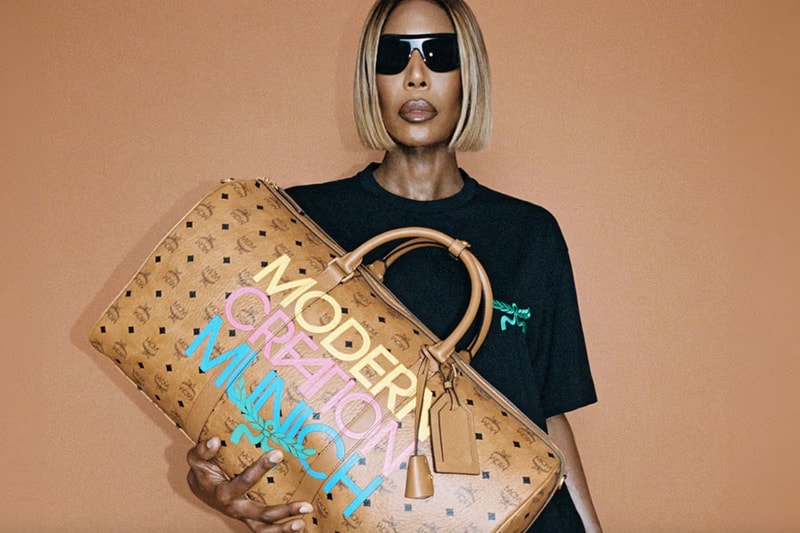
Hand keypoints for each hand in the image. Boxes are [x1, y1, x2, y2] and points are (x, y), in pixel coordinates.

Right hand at [187, 437, 312, 531]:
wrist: (200, 487)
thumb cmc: (202, 469)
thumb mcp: (196, 459)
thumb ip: (202, 450)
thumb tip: (215, 441)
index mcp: (223, 493)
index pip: (244, 481)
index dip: (260, 468)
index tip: (278, 454)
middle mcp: (235, 508)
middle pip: (261, 515)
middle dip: (285, 511)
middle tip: (306, 505)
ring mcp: (242, 516)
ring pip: (263, 530)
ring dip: (284, 529)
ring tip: (302, 523)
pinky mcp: (248, 519)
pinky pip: (264, 530)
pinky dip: (279, 531)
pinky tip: (298, 526)